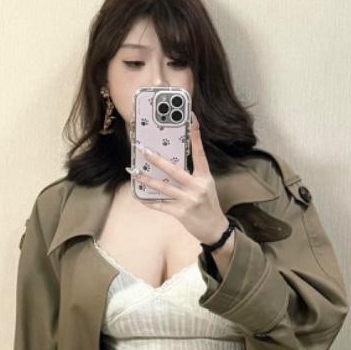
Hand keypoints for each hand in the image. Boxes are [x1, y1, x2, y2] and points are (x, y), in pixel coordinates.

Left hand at [134, 113, 227, 245]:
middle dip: (157, 160)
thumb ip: (192, 176)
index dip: (196, 136)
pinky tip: (139, 196)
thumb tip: (171, 165)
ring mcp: (188, 200)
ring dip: (147, 180)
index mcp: (205, 177)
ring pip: (163, 188)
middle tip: (144, 150)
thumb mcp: (205, 186)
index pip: (200, 153)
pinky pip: (160, 205)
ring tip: (136, 173)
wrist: (215, 228)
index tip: (192, 120)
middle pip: (174, 170)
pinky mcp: (180, 213)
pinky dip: (149, 201)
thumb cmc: (208, 205)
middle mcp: (197, 187)